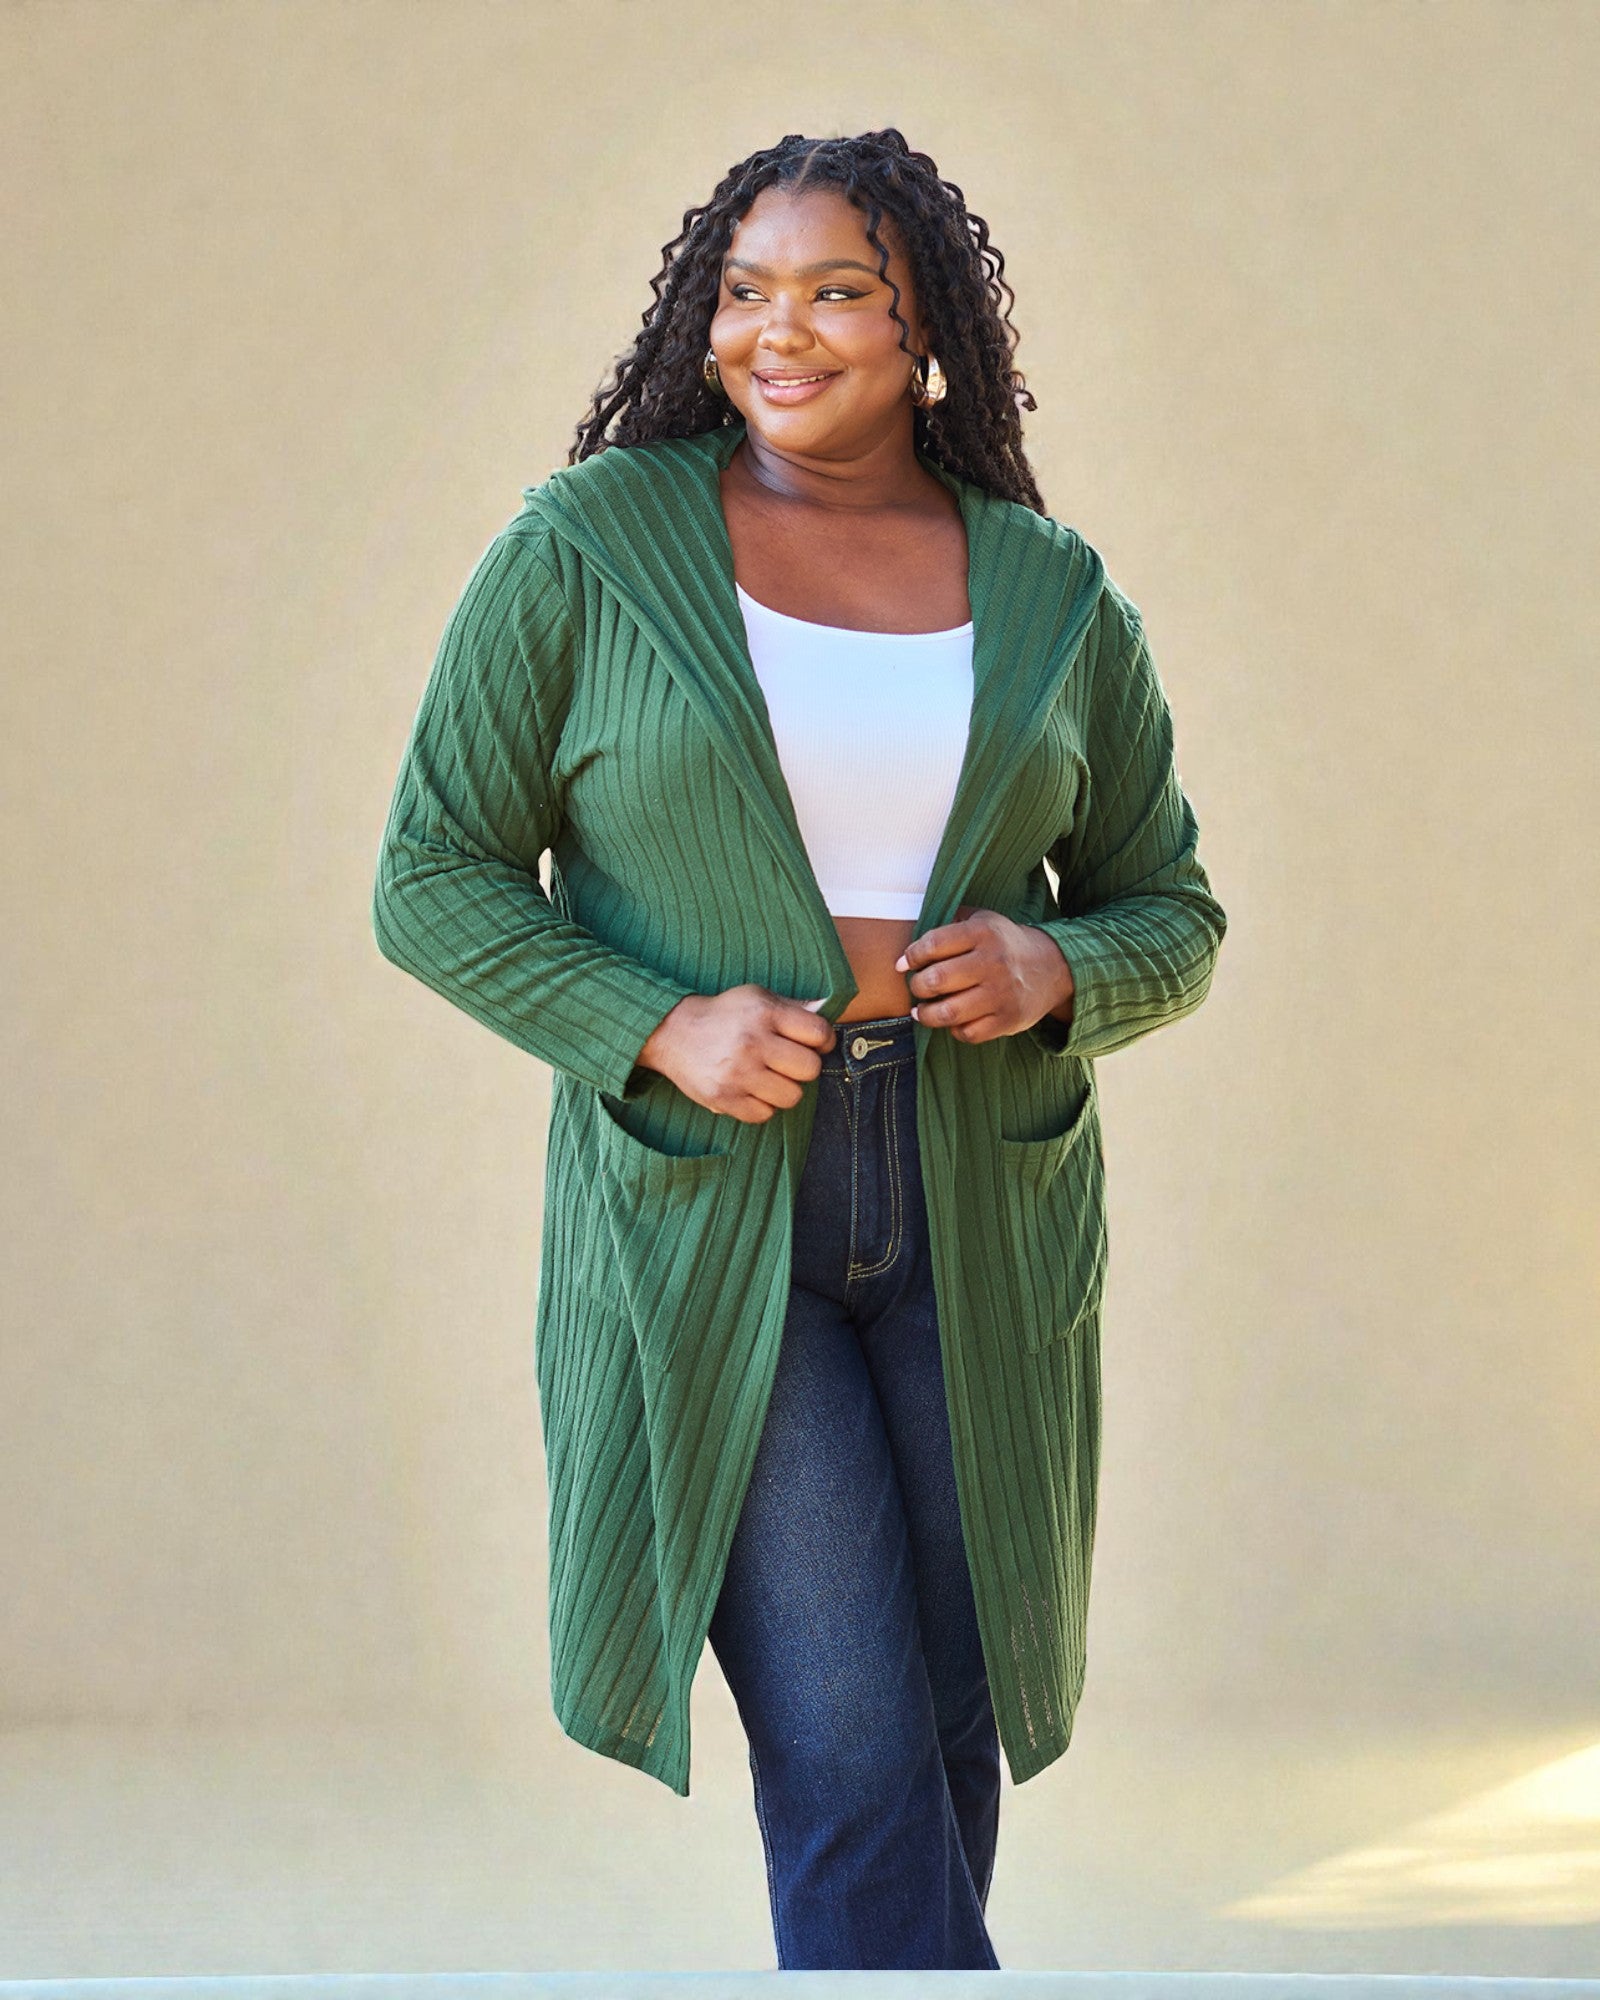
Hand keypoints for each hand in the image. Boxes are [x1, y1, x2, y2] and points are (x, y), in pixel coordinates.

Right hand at [634, 984, 836, 1121]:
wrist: (672, 1032)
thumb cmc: (723, 1014)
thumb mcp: (756, 997)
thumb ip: (793, 1007)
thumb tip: (827, 1012)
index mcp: (764, 1013)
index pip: (819, 1033)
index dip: (823, 1040)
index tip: (813, 1043)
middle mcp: (752, 1042)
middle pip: (810, 1069)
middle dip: (803, 1066)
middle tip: (787, 1061)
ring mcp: (738, 1073)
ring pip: (792, 1096)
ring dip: (785, 1089)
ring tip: (768, 1076)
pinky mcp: (724, 1098)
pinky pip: (765, 1114)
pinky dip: (762, 1105)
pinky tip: (751, 1089)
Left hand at [894, 904, 1075, 1044]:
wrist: (1051, 967)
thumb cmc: (1002, 944)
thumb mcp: (982, 921)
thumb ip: (948, 925)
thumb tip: (908, 952)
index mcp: (983, 933)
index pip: (933, 944)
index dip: (911, 956)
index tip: (904, 964)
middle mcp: (993, 962)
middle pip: (937, 979)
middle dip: (916, 986)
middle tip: (917, 986)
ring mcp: (1002, 994)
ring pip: (948, 1012)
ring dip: (926, 1014)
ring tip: (921, 1010)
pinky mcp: (1008, 1020)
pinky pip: (967, 1033)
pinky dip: (953, 1029)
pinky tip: (951, 1020)